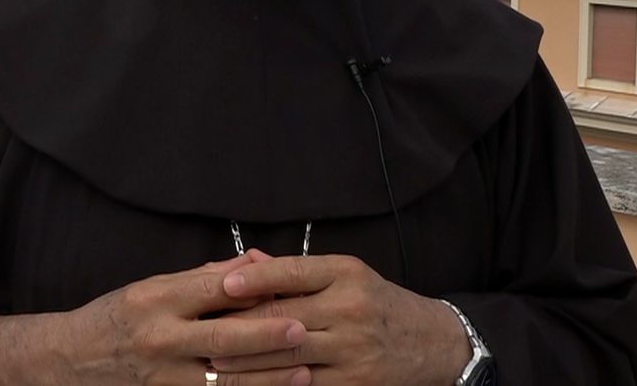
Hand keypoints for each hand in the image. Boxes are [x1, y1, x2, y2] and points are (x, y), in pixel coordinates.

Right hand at [58, 254, 314, 385]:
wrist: (67, 363)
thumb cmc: (114, 319)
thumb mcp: (150, 287)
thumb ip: (201, 279)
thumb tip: (252, 265)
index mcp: (156, 300)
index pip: (211, 291)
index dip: (252, 292)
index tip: (287, 293)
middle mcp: (159, 339)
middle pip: (223, 339)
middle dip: (266, 337)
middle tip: (303, 331)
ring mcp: (162, 378)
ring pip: (224, 381)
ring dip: (266, 379)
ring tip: (303, 374)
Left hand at [210, 252, 469, 384]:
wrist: (433, 343)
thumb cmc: (379, 304)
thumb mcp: (348, 276)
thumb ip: (298, 272)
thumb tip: (248, 262)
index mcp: (348, 274)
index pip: (294, 271)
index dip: (255, 279)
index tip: (222, 283)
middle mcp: (351, 309)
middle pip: (283, 317)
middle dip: (239, 326)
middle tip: (204, 329)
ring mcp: (353, 349)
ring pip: (287, 356)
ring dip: (247, 360)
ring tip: (215, 359)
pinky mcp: (354, 383)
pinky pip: (305, 384)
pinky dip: (275, 383)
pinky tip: (251, 382)